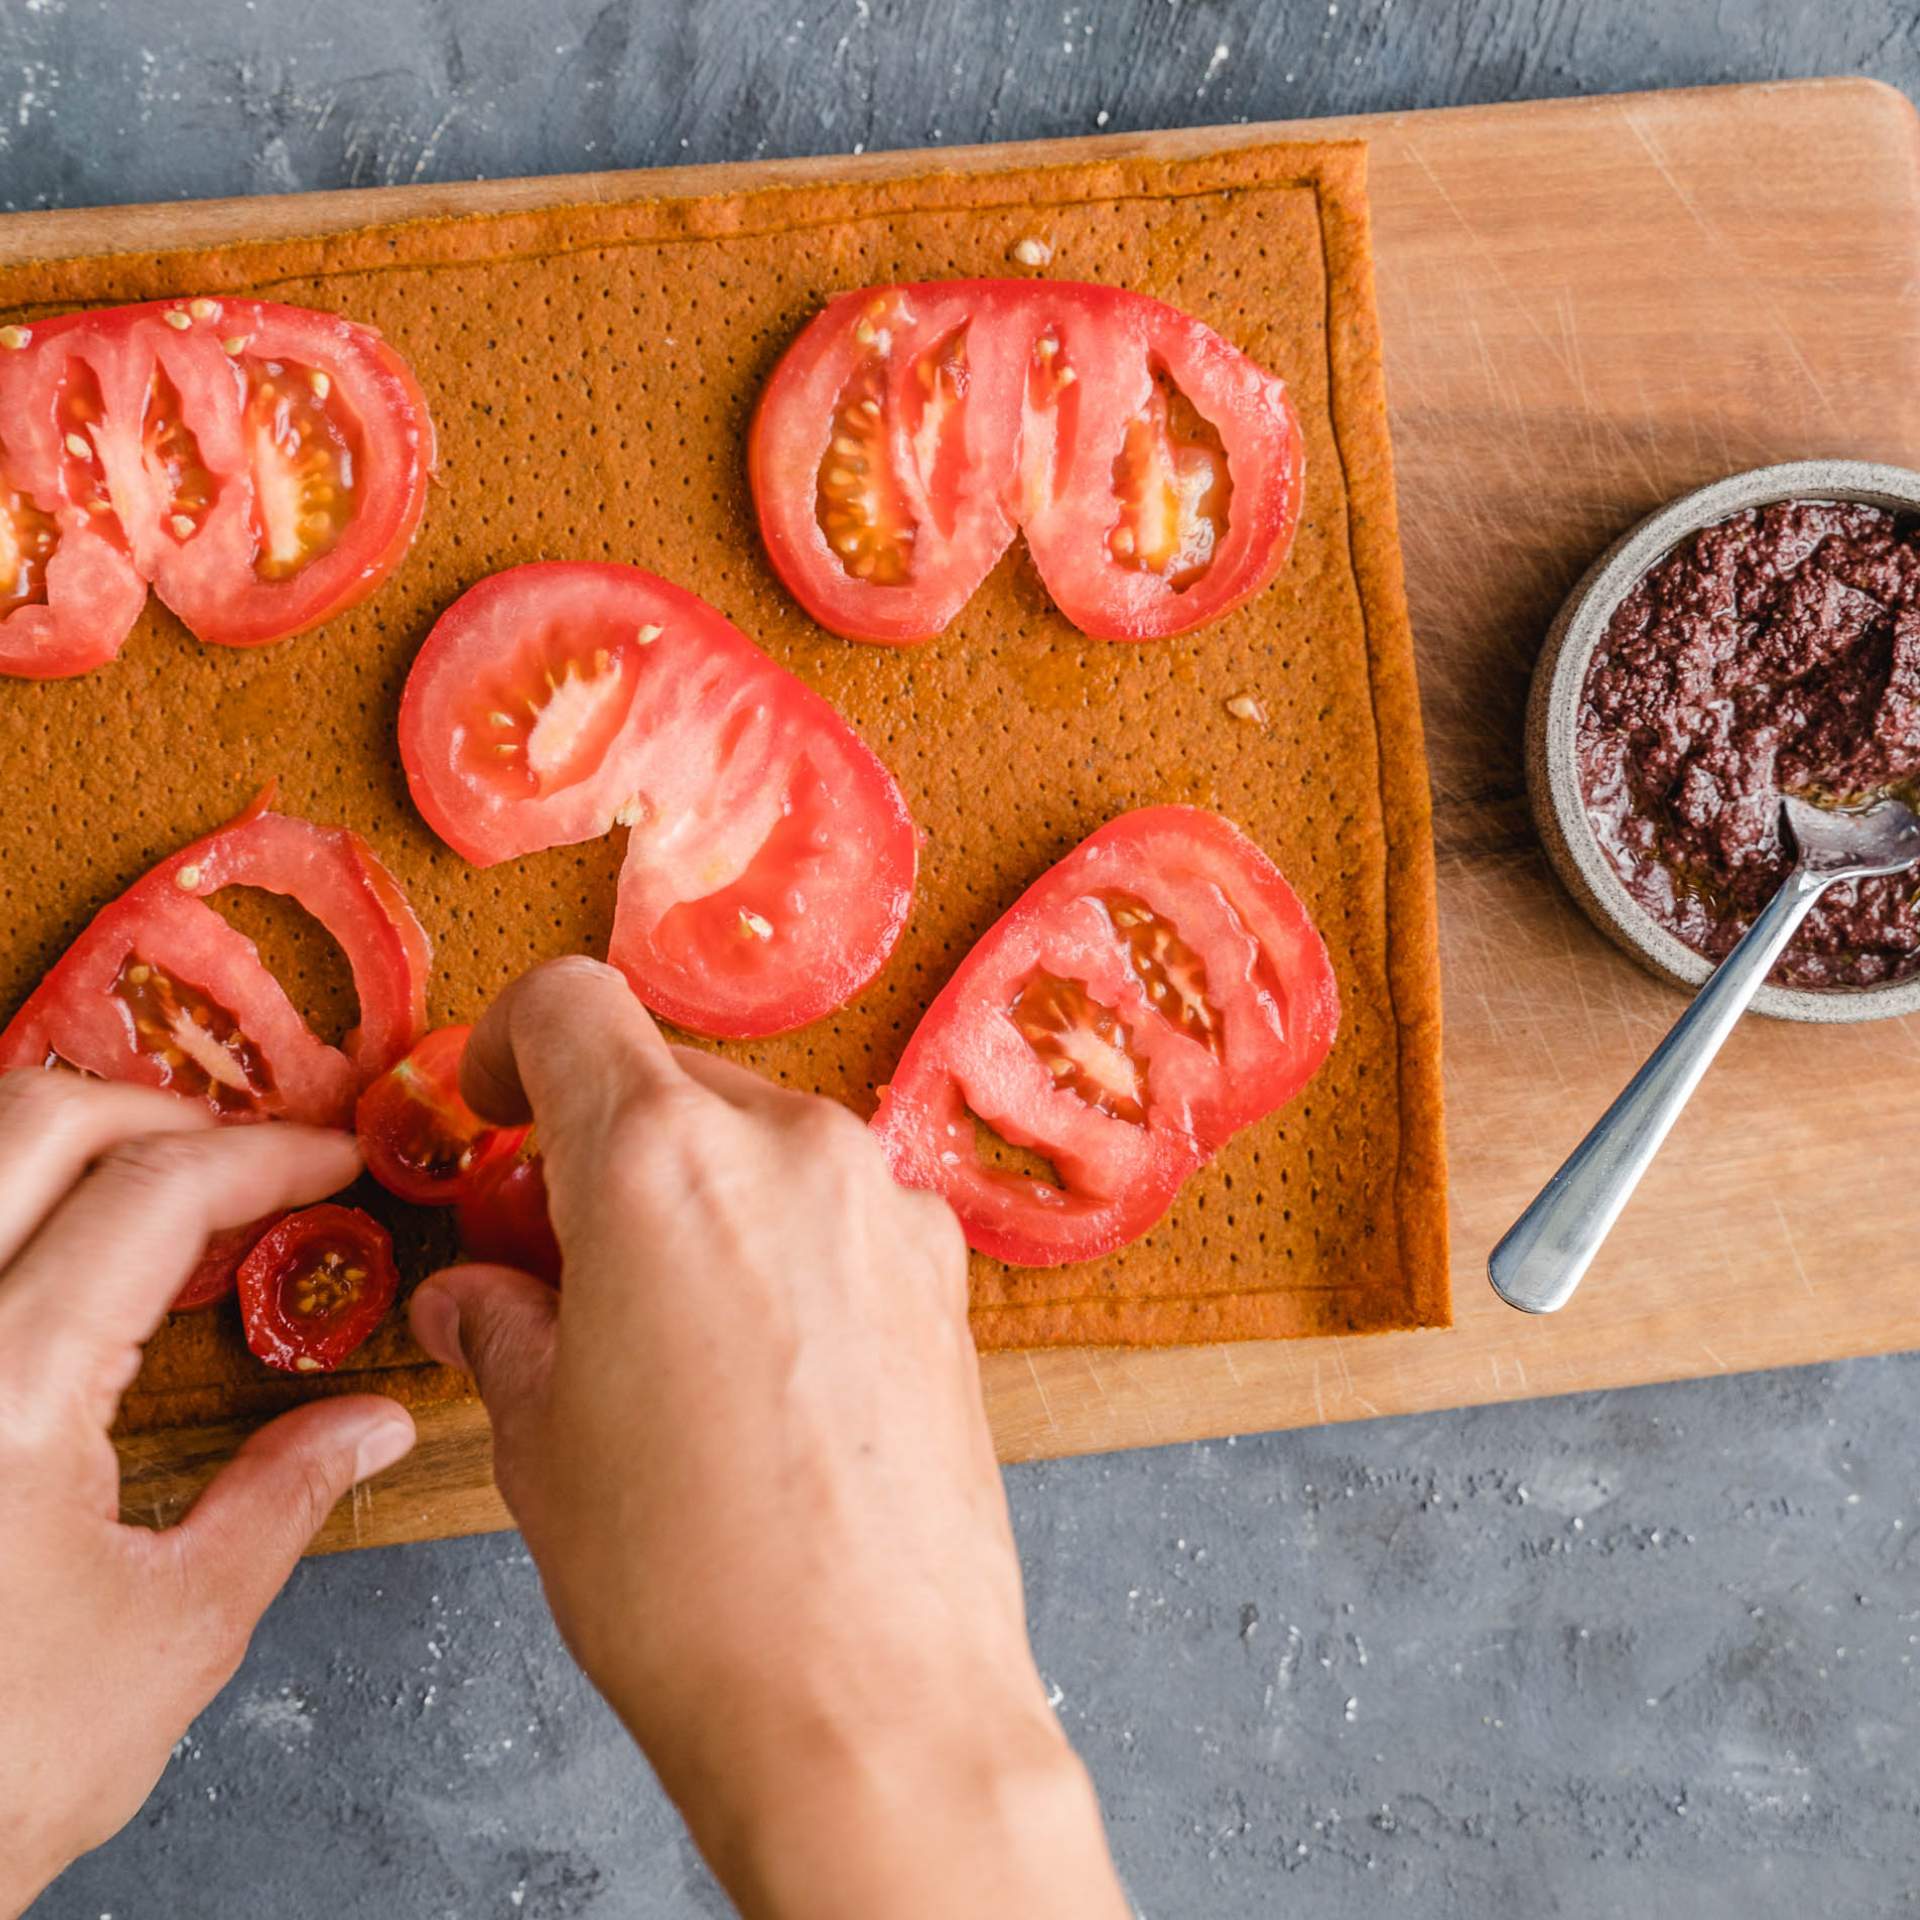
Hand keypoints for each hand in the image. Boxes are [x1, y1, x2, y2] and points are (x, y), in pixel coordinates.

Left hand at [0, 1075, 415, 1917]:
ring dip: (67, 1147)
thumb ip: (281, 1500)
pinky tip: (52, 1268)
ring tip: (152, 1195)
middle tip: (244, 1157)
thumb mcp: (172, 1636)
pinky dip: (6, 1216)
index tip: (333, 1162)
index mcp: (6, 1396)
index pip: (155, 1193)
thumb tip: (372, 1425)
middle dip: (163, 1112)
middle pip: (34, 1121)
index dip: (267, 1157)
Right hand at [408, 959, 1129, 1919]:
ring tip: (665, 1329)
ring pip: (761, 1144)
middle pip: (669, 1079)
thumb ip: (501, 1326)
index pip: (570, 1004)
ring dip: (699, 1197)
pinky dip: (785, 1244)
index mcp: (661, 1160)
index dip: (507, 1042)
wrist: (870, 1699)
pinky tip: (766, 1362)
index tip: (491, 1107)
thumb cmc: (688, 1579)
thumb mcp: (542, 1442)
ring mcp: (887, 1204)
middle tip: (557, 1253)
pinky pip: (840, 1211)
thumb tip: (473, 1295)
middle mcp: (790, 1147)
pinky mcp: (948, 1271)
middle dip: (601, 1144)